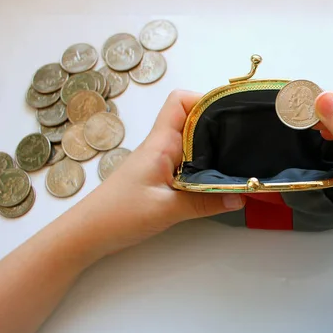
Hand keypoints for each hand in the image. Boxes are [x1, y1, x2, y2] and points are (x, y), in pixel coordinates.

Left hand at [71, 90, 245, 257]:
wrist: (88, 233)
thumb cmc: (119, 214)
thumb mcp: (167, 209)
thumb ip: (205, 202)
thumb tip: (240, 196)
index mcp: (161, 142)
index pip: (181, 101)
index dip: (205, 99)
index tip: (230, 113)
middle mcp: (162, 145)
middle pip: (192, 118)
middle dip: (218, 122)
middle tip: (243, 136)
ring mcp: (161, 161)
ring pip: (192, 140)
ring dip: (213, 145)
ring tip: (238, 156)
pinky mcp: (161, 176)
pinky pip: (188, 160)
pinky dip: (206, 164)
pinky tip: (218, 178)